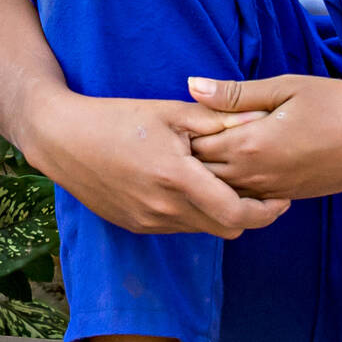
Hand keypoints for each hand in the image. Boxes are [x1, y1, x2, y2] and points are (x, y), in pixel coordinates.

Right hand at [22, 90, 289, 237]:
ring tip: (220, 183)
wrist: (61, 138)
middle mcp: (164, 208)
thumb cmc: (117, 118)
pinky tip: (186, 187)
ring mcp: (148, 221)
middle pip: (228, 229)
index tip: (281, 196)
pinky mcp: (135, 226)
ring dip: (218, 213)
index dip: (267, 211)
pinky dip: (192, 213)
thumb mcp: (170, 112)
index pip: (239, 214)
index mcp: (177, 178)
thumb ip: (219, 121)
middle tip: (257, 190)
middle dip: (248, 214)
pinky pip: (178, 227)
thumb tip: (263, 123)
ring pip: (204, 230)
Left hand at [186, 74, 341, 201]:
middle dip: (190, 154)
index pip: (195, 145)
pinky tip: (237, 164)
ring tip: (208, 147)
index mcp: (250, 145)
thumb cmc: (340, 106)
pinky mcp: (288, 198)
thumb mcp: (286, 88)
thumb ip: (235, 92)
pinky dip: (233, 183)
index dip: (184, 130)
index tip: (181, 116)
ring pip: (222, 189)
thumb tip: (192, 86)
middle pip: (202, 172)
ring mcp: (272, 192)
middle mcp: (256, 176)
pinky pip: (246, 197)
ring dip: (210, 172)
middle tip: (187, 133)